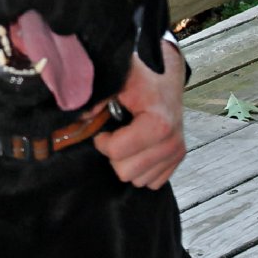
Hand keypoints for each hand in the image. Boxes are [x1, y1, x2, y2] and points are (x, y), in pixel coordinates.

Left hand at [99, 40, 187, 189]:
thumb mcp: (117, 83)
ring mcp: (176, 152)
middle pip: (126, 173)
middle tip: (117, 135)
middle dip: (115, 156)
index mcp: (158, 124)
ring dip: (128, 163)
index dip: (102, 141)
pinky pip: (152, 181)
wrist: (166, 77)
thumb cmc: (141, 78)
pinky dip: (142, 168)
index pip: (116, 152)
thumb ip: (96, 101)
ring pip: (139, 180)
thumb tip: (79, 120)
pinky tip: (140, 148)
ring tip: (130, 140)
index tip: (104, 129)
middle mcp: (171, 142)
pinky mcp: (179, 158)